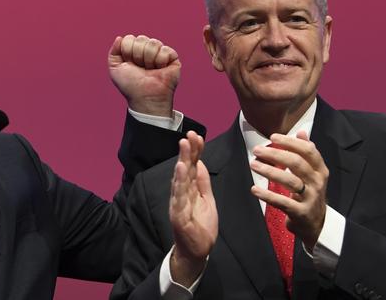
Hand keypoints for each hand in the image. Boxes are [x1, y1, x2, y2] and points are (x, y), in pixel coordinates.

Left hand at [108, 35, 180, 116]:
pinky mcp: (172, 57)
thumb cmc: (130, 85)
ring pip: (153, 43)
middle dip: (138, 55)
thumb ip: (113, 52)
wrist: (144, 97)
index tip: (129, 64)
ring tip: (150, 70)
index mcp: (133, 51)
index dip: (127, 51)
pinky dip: (160, 61)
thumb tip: (119, 38)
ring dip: (148, 59)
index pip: (129, 39)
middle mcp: (146, 50)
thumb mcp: (114, 69)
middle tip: (140, 68)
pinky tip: (160, 69)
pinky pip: (165, 50)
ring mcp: (159, 53)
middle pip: (141, 39)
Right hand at [169, 131, 217, 286]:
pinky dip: (179, 183)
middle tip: (189, 135)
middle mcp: (181, 193)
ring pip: (180, 180)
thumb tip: (200, 162)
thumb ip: (203, 182)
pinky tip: (180, 171)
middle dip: (187, 151)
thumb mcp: (207, 199)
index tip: (197, 135)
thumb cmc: (200, 225)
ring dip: (182, 163)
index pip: (192, 166)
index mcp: (189, 189)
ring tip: (184, 147)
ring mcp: (178, 204)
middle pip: (184, 169)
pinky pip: (179, 197)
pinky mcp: (178, 215)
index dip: (195, 151)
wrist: (196, 251)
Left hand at [250, 131, 328, 250]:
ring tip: (253, 165)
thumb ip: (306, 153)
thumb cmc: (310, 194)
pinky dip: (267, 195)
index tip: (273, 137)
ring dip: (269, 171)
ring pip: (290, 180)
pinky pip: (282, 202)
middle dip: (275, 154)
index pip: (308, 151)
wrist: (316, 225)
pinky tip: (254, 189)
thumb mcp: (312, 173)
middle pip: (297, 163)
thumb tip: (301, 132)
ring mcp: (310, 198)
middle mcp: (317, 182)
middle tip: (257, 150)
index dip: (290, 142)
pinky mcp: (300, 212)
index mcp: (320, 170)